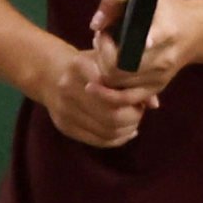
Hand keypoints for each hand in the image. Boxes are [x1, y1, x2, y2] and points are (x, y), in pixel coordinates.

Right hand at [27, 34, 160, 149]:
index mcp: (79, 66)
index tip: (138, 98)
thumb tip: (154, 104)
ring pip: (106, 130)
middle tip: (139, 112)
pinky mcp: (63, 126)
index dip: (131, 100)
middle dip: (132, 117)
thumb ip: (131, 79)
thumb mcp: (107, 61)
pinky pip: (96, 140)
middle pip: (111, 114)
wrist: (48, 73)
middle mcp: (68, 88)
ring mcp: (64, 109)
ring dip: (126, 130)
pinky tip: (124, 132)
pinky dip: (115, 139)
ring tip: (133, 121)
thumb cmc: (87, 64)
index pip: (112, 91)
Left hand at [85, 0, 202, 100]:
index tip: (130, 39)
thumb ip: (114, 3)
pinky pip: (126, 99)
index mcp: (166, 31)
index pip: (154, 39)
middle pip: (119, 66)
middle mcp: (164, 58)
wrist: (196, 32)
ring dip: (101, 67)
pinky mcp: (157, 88)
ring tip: (104, 51)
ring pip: (116, 82)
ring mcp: (161, 76)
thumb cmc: (166, 11)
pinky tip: (96, 84)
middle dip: (102, 52)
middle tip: (101, 38)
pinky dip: (107, 94)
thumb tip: (95, 26)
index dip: (142, 41)